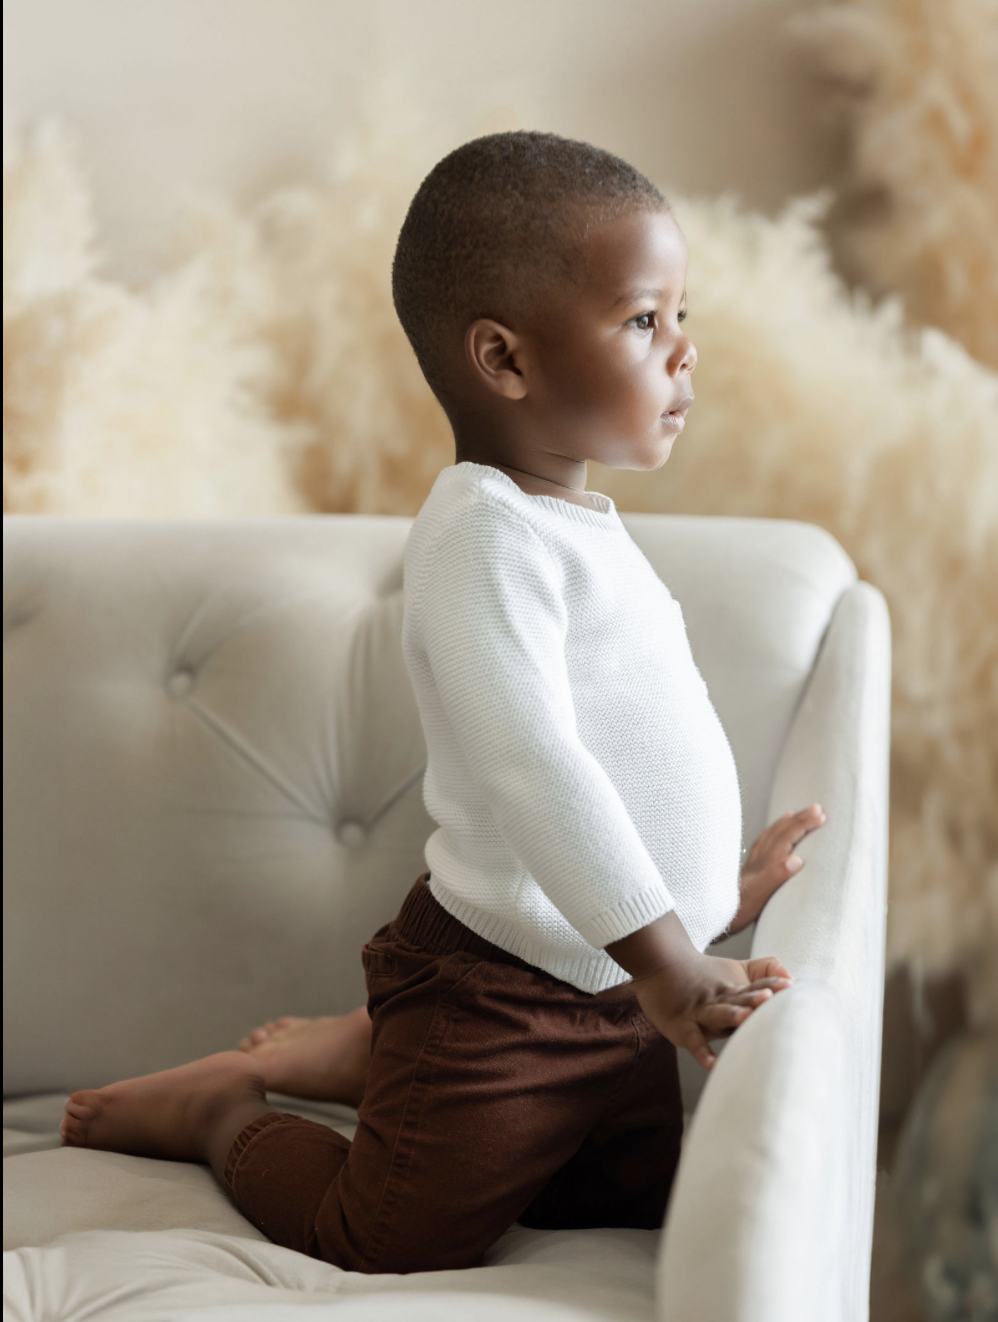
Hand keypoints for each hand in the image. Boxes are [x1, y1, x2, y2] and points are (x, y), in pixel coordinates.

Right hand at [633, 951, 792, 1069]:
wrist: (659, 965)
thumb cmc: (704, 975)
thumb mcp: (734, 969)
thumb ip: (763, 971)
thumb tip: (791, 977)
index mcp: (733, 989)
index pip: (754, 985)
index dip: (769, 984)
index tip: (788, 984)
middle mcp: (718, 999)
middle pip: (737, 998)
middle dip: (753, 999)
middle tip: (768, 997)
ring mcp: (699, 1012)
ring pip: (716, 1013)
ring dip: (730, 1015)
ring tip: (745, 1016)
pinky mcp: (681, 1026)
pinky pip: (693, 1039)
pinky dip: (701, 1050)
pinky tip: (712, 1063)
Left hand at [728, 803, 825, 933]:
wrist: (709, 916)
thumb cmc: (736, 911)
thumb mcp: (759, 897)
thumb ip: (776, 877)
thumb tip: (796, 859)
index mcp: (764, 864)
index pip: (787, 837)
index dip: (804, 825)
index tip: (820, 814)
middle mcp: (757, 861)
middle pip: (779, 833)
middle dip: (798, 819)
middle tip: (816, 809)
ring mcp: (750, 866)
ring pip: (769, 837)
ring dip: (783, 825)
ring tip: (793, 815)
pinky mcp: (746, 873)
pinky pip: (760, 847)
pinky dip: (769, 838)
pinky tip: (769, 840)